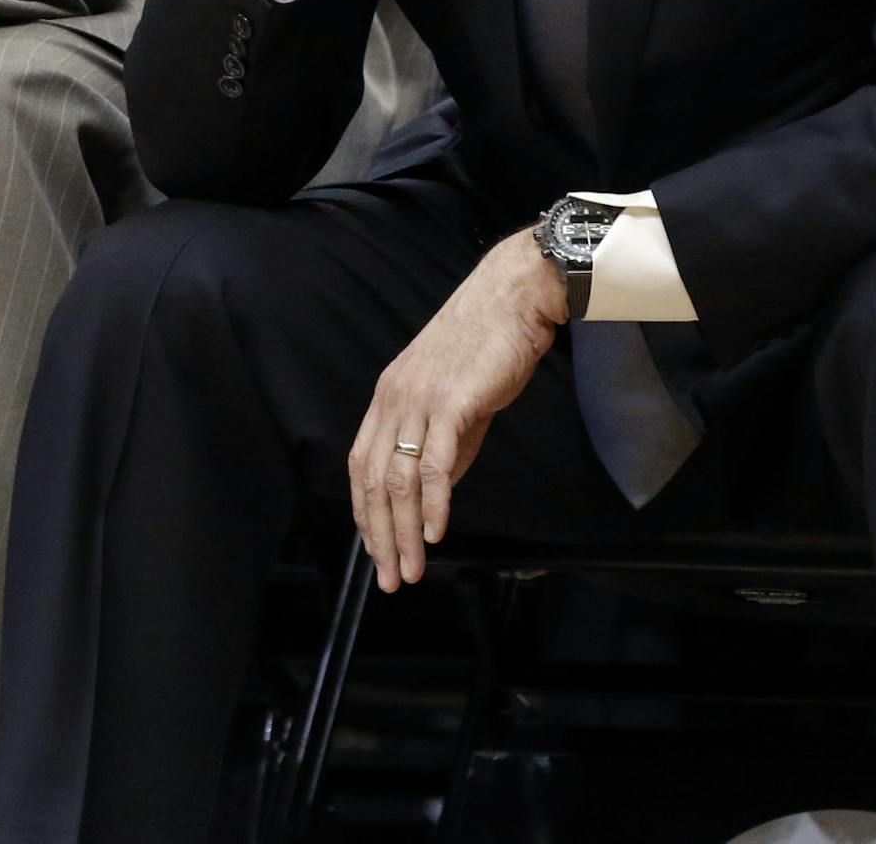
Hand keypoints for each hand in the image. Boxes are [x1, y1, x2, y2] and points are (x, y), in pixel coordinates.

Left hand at [348, 229, 567, 591]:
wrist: (514, 297)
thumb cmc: (489, 343)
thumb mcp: (455, 395)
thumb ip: (443, 441)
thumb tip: (436, 490)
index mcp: (389, 395)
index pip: (361, 465)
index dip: (365, 512)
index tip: (376, 550)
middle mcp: (394, 398)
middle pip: (373, 480)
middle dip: (379, 536)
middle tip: (391, 577)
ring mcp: (420, 399)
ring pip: (398, 480)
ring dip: (404, 531)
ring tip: (413, 567)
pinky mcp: (451, 403)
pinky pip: (433, 464)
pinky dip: (432, 503)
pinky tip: (435, 531)